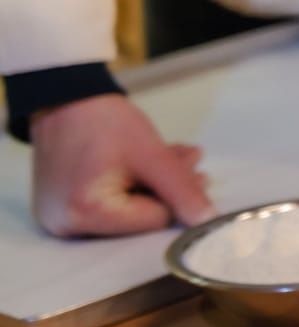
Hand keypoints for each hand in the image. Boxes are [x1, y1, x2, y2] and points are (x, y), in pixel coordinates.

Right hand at [31, 94, 213, 236]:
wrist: (64, 101)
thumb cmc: (105, 123)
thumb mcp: (151, 156)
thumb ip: (182, 190)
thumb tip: (208, 219)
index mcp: (86, 215)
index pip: (153, 220)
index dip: (180, 196)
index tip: (201, 173)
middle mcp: (67, 226)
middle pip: (140, 216)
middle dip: (170, 187)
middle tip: (193, 160)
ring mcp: (62, 219)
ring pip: (129, 209)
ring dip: (157, 182)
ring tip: (178, 155)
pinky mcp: (63, 209)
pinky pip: (110, 204)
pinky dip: (134, 184)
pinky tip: (155, 162)